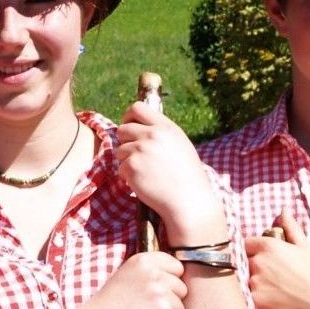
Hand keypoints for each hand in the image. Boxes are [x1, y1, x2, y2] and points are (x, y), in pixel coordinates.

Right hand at [71, 249, 186, 308]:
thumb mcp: (125, 277)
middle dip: (169, 301)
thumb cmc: (107, 307)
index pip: (177, 267)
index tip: (154, 292)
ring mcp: (160, 293)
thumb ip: (148, 273)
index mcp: (144, 260)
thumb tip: (176, 276)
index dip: (169, 283)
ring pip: (180, 308)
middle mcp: (154, 273)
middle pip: (181, 288)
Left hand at [114, 98, 225, 244]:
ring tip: (146, 173)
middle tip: (135, 156)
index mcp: (165, 127)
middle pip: (122, 129)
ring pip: (120, 151)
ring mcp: (140, 150)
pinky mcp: (131, 167)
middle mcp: (152, 135)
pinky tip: (145, 183)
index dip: (128, 117)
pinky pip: (120, 168)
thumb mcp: (179, 144)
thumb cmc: (186, 176)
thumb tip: (137, 127)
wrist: (188, 200)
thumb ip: (160, 133)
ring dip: (128, 162)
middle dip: (125, 142)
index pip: (137, 108)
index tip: (129, 127)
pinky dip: (128, 177)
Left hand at [245, 213, 309, 308]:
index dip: (255, 251)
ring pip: (249, 281)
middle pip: (248, 263)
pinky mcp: (256, 301)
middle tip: (278, 277)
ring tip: (279, 291)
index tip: (266, 259)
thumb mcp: (305, 247)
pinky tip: (277, 301)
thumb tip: (284, 210)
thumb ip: (291, 227)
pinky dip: (261, 300)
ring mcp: (255, 282)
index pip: (247, 244)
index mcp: (269, 246)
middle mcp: (258, 262)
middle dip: (258, 268)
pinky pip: (252, 298)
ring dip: (259, 284)